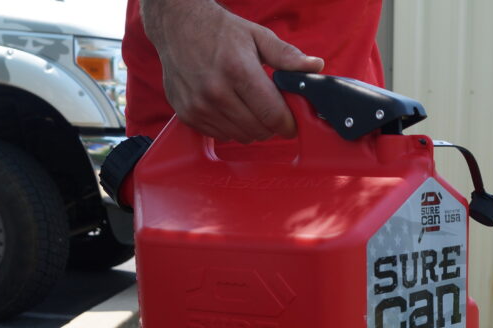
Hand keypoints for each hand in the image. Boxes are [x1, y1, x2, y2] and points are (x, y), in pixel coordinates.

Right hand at [139, 0, 324, 140]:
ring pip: (241, 136)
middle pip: (259, 131)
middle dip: (271, 124)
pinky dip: (231, 127)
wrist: (177, 26)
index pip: (273, 115)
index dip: (289, 123)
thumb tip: (315, 66)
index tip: (292, 121)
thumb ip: (288, 56)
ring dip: (252, 127)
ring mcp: (199, 106)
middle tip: (270, 108)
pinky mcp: (187, 115)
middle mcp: (216, 92)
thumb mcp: (258, 36)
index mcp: (238, 70)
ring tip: (249, 105)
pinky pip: (221, 135)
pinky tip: (229, 107)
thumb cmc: (220, 31)